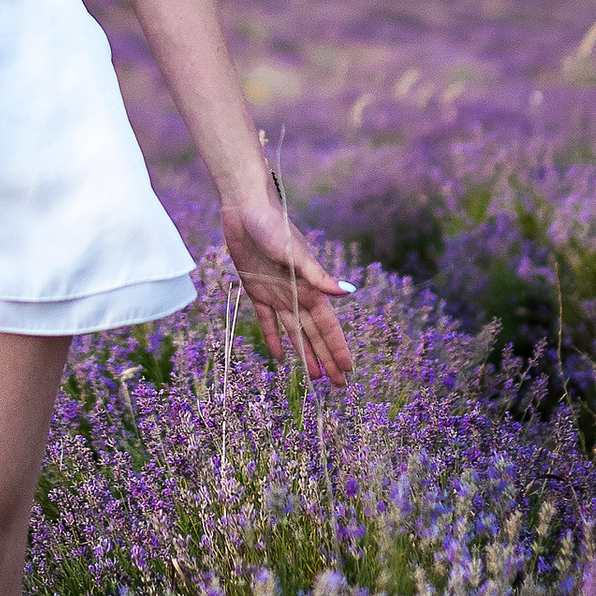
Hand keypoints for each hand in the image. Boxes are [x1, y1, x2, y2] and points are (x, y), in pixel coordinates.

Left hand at [220, 196, 355, 386]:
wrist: (245, 208)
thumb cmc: (273, 225)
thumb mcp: (296, 252)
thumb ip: (318, 276)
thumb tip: (347, 293)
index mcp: (309, 287)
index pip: (327, 326)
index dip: (338, 348)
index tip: (349, 370)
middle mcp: (296, 294)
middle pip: (314, 335)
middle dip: (327, 360)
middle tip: (340, 386)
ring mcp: (276, 294)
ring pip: (294, 332)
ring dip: (305, 354)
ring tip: (316, 378)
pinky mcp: (255, 290)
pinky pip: (266, 320)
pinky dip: (273, 338)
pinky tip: (278, 356)